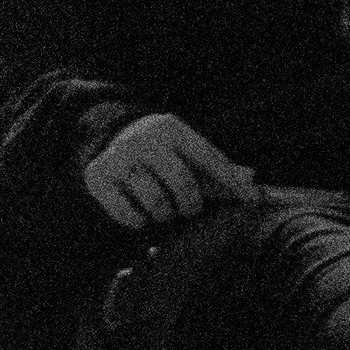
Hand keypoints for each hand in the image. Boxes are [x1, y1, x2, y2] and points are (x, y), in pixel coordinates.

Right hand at [82, 110, 256, 232]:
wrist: (108, 138)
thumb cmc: (161, 152)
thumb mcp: (185, 150)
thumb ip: (216, 167)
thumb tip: (252, 181)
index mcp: (170, 128)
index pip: (209, 158)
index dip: (231, 183)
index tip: (250, 201)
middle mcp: (143, 139)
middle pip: (183, 184)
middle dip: (191, 204)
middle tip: (188, 209)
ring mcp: (118, 158)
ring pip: (157, 204)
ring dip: (165, 214)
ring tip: (163, 208)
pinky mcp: (98, 177)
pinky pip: (129, 215)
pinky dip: (140, 221)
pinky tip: (141, 211)